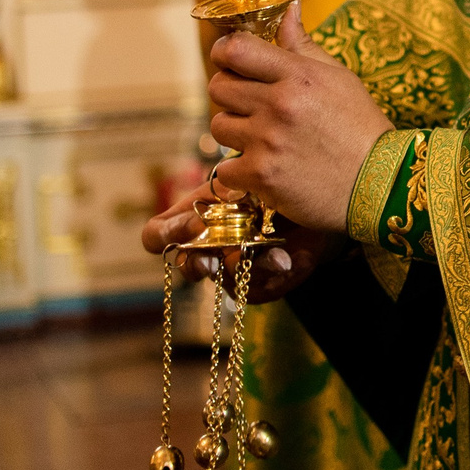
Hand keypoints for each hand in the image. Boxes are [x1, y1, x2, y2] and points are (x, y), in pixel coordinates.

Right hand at [140, 181, 344, 303]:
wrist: (311, 198)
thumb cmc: (267, 184)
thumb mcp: (240, 179)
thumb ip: (218, 192)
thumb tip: (202, 214)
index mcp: (193, 221)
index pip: (157, 235)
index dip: (165, 235)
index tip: (189, 226)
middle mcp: (208, 250)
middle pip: (188, 265)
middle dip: (199, 260)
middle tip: (212, 253)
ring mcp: (233, 271)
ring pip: (226, 281)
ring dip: (242, 265)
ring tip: (266, 253)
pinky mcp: (264, 284)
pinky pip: (260, 289)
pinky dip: (274, 271)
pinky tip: (287, 257)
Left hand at [207, 3, 391, 232]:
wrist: (380, 185)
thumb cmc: (360, 127)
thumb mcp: (339, 78)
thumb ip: (304, 45)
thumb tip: (288, 9)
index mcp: (298, 75)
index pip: (234, 50)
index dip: (224, 54)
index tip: (229, 63)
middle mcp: (279, 104)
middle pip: (218, 87)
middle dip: (229, 94)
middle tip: (251, 106)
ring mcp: (268, 141)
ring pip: (218, 126)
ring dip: (235, 132)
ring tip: (262, 139)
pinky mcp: (261, 176)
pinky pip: (224, 168)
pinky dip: (239, 172)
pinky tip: (264, 169)